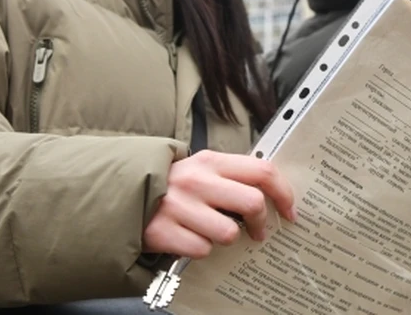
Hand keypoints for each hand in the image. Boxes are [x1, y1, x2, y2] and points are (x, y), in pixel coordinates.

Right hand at [143, 150, 296, 258]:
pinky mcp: (163, 232)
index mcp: (210, 161)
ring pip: (229, 233)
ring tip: (210, 231)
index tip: (290, 211)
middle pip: (253, 203)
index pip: (262, 171)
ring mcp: (179, 206)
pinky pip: (202, 250)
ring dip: (225, 238)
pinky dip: (199, 249)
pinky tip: (187, 237)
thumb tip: (273, 192)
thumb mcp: (201, 168)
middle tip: (258, 233)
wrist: (121, 195)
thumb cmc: (172, 186)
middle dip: (261, 223)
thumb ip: (232, 175)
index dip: (284, 193)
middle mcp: (197, 180)